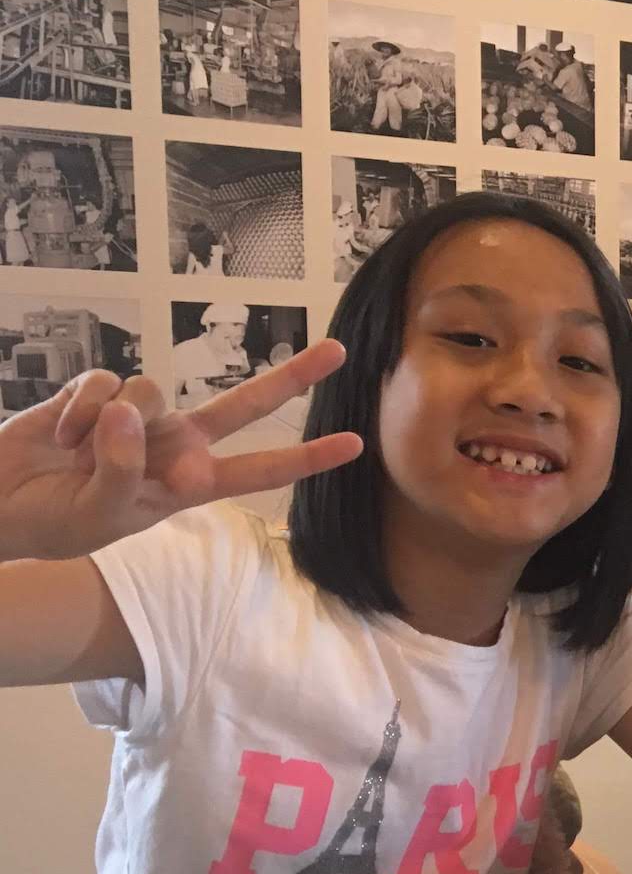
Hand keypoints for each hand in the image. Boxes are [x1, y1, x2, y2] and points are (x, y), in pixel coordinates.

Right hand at [0, 340, 361, 564]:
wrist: (3, 504)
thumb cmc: (57, 522)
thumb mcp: (102, 515)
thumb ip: (123, 470)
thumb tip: (131, 414)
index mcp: (189, 482)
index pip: (259, 471)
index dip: (306, 457)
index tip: (355, 445)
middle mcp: (174, 443)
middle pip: (242, 404)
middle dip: (291, 377)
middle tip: (337, 352)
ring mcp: (139, 416)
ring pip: (152, 391)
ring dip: (111, 422)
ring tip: (77, 455)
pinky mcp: (98, 393)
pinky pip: (104, 384)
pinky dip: (79, 410)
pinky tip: (61, 436)